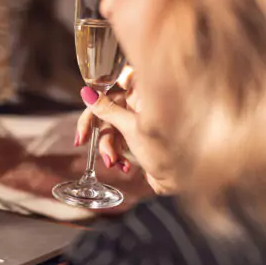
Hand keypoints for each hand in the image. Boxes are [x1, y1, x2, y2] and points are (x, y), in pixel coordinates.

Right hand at [75, 75, 175, 193]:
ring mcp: (140, 123)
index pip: (114, 84)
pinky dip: (118, 155)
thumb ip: (107, 110)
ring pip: (111, 129)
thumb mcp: (132, 128)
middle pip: (107, 110)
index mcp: (144, 93)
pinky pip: (119, 143)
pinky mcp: (139, 141)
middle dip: (97, 130)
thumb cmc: (169, 149)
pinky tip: (123, 167)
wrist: (183, 179)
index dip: (98, 97)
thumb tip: (87, 93)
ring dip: (108, 148)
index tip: (87, 108)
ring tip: (114, 162)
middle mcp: (142, 105)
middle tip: (82, 142)